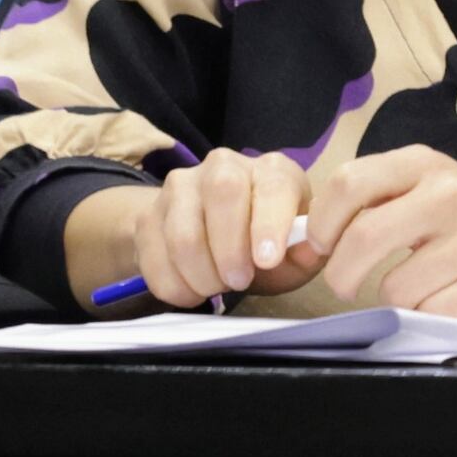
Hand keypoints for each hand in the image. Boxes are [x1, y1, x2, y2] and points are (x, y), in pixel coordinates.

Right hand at [110, 149, 333, 308]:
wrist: (207, 232)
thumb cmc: (264, 242)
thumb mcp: (295, 249)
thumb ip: (306, 252)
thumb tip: (307, 250)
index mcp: (272, 171)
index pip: (272, 187)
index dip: (269, 225)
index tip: (266, 261)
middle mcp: (225, 166)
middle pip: (223, 196)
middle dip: (230, 251)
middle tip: (238, 282)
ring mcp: (181, 187)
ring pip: (183, 233)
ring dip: (201, 274)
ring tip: (216, 287)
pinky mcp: (148, 214)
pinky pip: (154, 256)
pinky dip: (174, 284)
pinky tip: (191, 290)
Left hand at [296, 150, 456, 319]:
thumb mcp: (426, 187)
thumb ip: (371, 202)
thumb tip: (301, 241)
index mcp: (425, 164)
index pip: (348, 183)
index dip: (321, 224)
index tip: (322, 247)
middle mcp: (452, 194)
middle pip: (363, 238)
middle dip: (341, 274)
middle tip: (346, 286)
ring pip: (395, 289)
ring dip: (397, 300)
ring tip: (421, 287)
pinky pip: (431, 314)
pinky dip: (431, 316)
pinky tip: (449, 299)